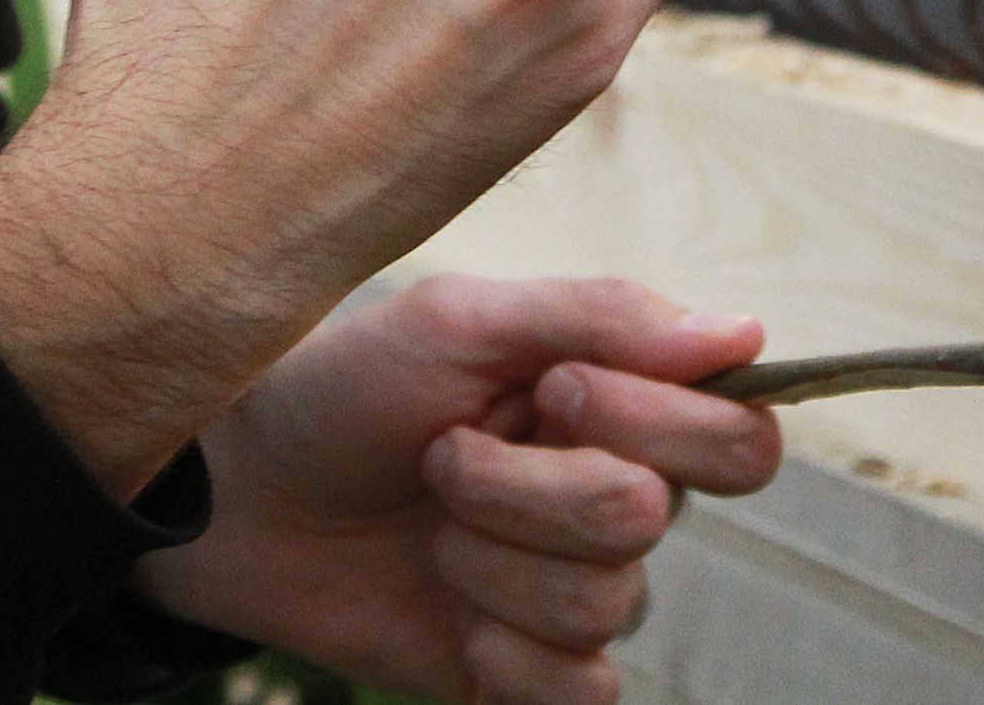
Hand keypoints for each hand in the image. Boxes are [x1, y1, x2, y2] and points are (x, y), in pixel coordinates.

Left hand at [139, 276, 780, 704]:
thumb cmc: (349, 388)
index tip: (553, 388)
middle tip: (449, 457)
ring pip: (603, 603)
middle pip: (651, 518)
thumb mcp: (463, 319)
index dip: (657, 422)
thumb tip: (747, 334)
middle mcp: (623, 500)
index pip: (741, 436)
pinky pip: (582, 693)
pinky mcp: (529, 674)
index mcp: (627, 409)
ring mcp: (576, 592)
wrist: (236, 496)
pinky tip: (452, 613)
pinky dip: (505, 654)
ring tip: (428, 525)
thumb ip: (604, 316)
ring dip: (486, 559)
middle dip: (529, 489)